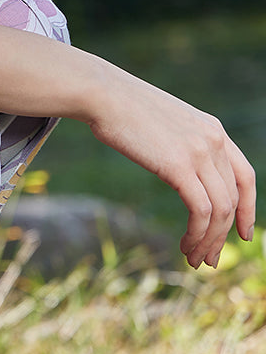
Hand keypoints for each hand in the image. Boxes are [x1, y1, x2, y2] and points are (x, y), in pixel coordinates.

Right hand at [85, 69, 256, 268]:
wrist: (103, 94)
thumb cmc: (122, 108)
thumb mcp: (164, 123)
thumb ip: (180, 143)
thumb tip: (177, 166)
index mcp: (214, 130)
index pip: (245, 176)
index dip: (249, 208)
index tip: (243, 233)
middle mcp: (214, 141)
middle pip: (233, 199)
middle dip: (223, 236)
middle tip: (208, 259)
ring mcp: (199, 153)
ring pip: (220, 210)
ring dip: (209, 241)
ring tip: (195, 259)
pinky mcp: (179, 166)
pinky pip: (201, 210)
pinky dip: (197, 234)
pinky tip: (185, 244)